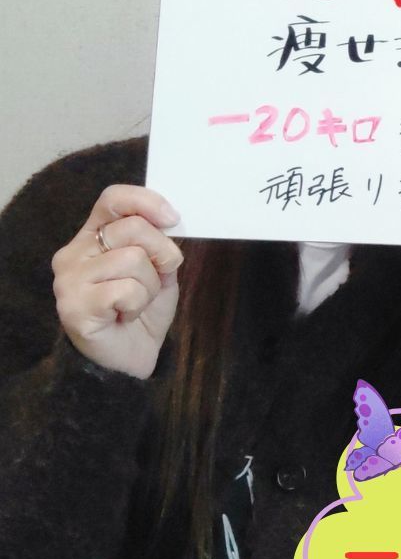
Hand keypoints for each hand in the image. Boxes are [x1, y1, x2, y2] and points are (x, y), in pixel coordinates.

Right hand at [52, 185, 183, 379]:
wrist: (128, 359)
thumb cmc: (141, 310)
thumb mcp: (158, 270)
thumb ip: (159, 244)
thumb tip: (170, 220)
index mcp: (92, 237)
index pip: (113, 199)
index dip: (146, 201)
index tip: (173, 218)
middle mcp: (73, 253)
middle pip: (132, 228)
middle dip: (161, 253)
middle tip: (159, 278)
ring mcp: (69, 280)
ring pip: (132, 260)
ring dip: (149, 286)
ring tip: (135, 303)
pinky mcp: (74, 307)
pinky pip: (125, 290)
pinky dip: (137, 305)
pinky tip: (124, 316)